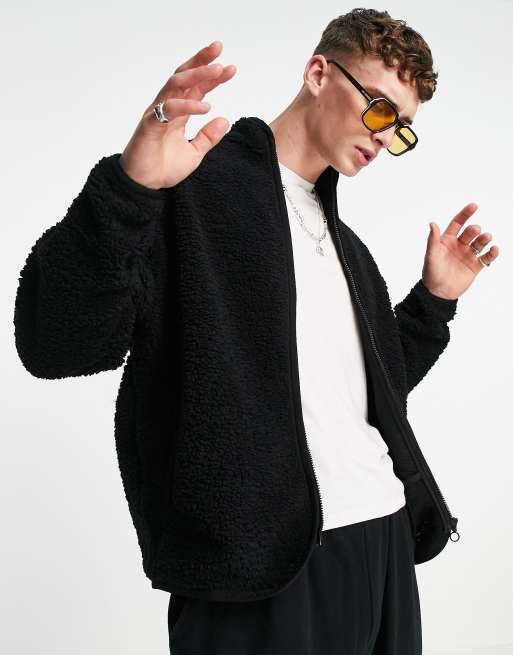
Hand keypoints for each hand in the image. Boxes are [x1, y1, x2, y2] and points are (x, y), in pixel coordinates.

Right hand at [119, 40, 236, 189]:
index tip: (231, 68)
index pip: (196, 87)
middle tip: (219, 49)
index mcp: (178, 112)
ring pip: (176, 85)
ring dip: (197, 75)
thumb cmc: (163, 167)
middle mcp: (167, 107)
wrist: (144, 185)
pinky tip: (206, 106)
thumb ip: (208, 137)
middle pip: (184, 76)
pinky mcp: (150, 125)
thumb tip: (225, 120)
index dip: (212, 76)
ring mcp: (157, 114)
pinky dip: (187, 105)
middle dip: (201, 61)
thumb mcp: (194, 153)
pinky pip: (169, 109)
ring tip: (218, 71)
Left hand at [421, 203, 498, 299]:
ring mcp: (467, 255)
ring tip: (486, 238)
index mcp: (447, 240)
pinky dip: (492, 253)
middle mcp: (458, 246)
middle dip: (474, 229)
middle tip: (475, 230)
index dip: (465, 214)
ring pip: (480, 243)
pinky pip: (486, 257)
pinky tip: (494, 249)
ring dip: (485, 238)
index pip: (457, 223)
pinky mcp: (475, 266)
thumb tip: (432, 223)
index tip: (474, 206)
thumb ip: (432, 240)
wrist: (438, 294)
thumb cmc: (431, 274)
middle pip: (470, 232)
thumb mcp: (431, 256)